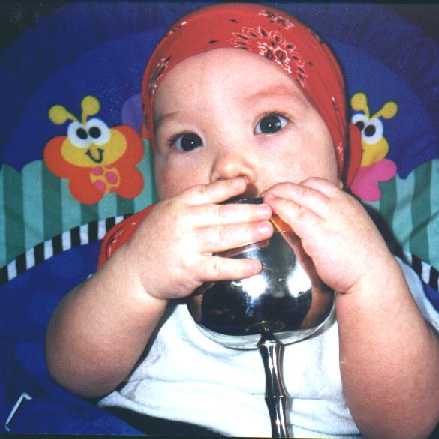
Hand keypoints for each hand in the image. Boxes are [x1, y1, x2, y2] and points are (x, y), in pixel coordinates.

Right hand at [124, 177, 272, 299]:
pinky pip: (220, 267)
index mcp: (178, 206)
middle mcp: (183, 222)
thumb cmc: (156, 241)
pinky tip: (255, 266)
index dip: (228, 188)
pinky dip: (239, 267)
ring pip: (223, 236)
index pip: (207, 192)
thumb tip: (228, 198)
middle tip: (268, 210)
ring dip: (248, 233)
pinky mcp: (191, 269)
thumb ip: (193, 206)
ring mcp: (187, 246)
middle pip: (221, 214)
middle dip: (248, 212)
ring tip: (267, 231)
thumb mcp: (168, 214)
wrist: (134, 271)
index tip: (246, 184)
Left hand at [263, 178, 394, 293]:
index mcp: (347, 203)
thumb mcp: (347, 232)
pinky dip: (279, 208)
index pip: (319, 184)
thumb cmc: (360, 261)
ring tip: (265, 198)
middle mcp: (338, 204)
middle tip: (270, 193)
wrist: (372, 278)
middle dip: (285, 187)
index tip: (289, 193)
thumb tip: (303, 222)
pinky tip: (270, 210)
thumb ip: (327, 223)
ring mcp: (328, 216)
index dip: (300, 186)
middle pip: (305, 186)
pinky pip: (292, 212)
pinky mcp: (317, 231)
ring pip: (297, 195)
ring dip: (278, 194)